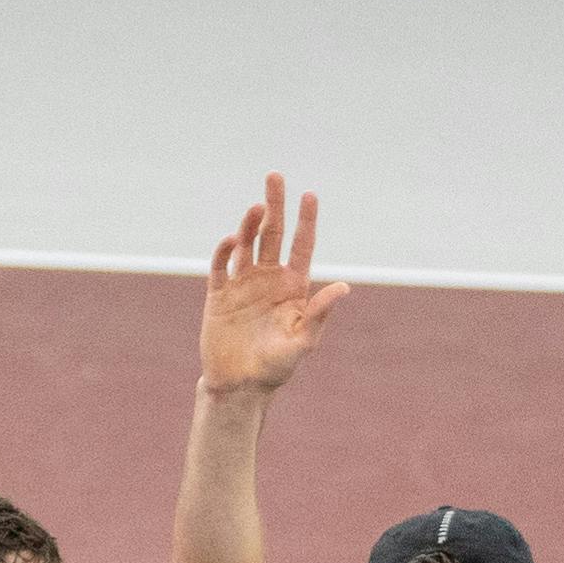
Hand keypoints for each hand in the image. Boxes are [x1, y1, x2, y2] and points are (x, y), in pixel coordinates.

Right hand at [200, 175, 344, 395]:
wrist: (240, 386)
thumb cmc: (276, 368)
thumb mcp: (303, 341)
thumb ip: (320, 313)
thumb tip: (344, 287)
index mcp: (292, 286)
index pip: (301, 245)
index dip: (306, 220)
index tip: (310, 196)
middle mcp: (268, 279)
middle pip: (272, 233)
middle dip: (274, 205)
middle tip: (275, 176)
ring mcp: (242, 284)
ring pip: (247, 244)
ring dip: (250, 224)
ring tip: (256, 208)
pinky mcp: (219, 295)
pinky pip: (221, 266)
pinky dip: (225, 251)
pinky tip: (233, 239)